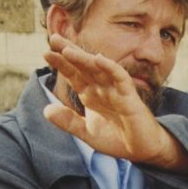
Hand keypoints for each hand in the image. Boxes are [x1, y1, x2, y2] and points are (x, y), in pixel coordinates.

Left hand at [43, 34, 187, 171]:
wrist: (142, 150)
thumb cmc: (117, 139)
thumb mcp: (87, 133)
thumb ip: (68, 122)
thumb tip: (46, 110)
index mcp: (91, 94)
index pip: (74, 74)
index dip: (61, 64)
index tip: (46, 53)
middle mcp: (102, 88)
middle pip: (84, 66)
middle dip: (69, 52)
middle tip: (53, 38)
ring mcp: (116, 90)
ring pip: (99, 69)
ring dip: (84, 58)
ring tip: (67, 50)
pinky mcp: (130, 97)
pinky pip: (120, 78)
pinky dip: (111, 68)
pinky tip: (99, 60)